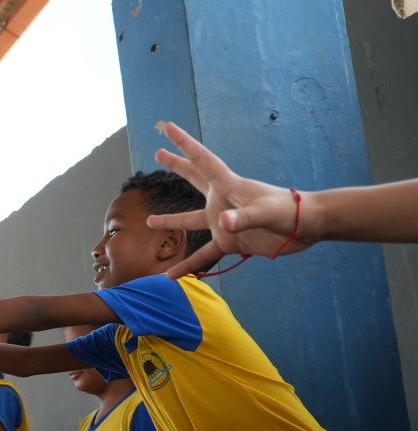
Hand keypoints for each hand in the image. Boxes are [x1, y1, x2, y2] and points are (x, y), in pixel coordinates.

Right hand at [147, 123, 316, 277]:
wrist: (305, 228)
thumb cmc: (288, 212)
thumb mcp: (264, 212)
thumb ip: (242, 217)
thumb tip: (222, 223)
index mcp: (228, 186)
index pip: (202, 160)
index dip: (184, 144)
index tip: (169, 128)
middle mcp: (222, 201)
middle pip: (193, 179)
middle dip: (177, 165)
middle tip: (158, 153)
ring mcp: (224, 223)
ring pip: (190, 220)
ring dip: (171, 221)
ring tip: (150, 221)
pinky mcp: (230, 242)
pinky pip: (203, 255)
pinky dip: (188, 266)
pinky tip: (172, 276)